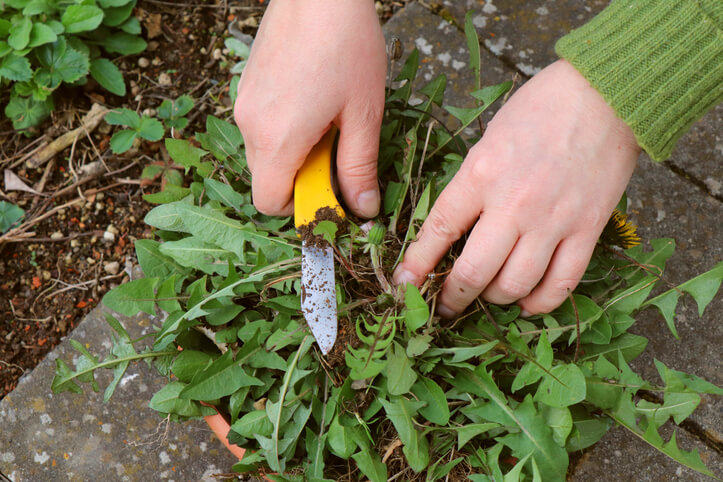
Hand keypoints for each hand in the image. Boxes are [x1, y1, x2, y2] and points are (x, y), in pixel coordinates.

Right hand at [234, 0, 386, 217]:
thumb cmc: (347, 45)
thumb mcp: (363, 114)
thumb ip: (359, 167)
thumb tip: (362, 208)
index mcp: (277, 139)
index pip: (269, 203)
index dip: (301, 207)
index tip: (331, 193)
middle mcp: (250, 124)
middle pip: (267, 179)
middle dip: (302, 179)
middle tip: (337, 152)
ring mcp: (244, 103)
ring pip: (264, 153)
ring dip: (294, 153)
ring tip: (327, 121)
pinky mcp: (247, 86)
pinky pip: (261, 126)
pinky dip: (285, 131)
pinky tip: (313, 102)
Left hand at [393, 60, 639, 316]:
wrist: (605, 94)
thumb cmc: (540, 109)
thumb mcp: (488, 140)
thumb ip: (471, 185)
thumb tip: (454, 230)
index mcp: (481, 174)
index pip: (438, 231)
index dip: (417, 265)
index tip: (405, 284)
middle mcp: (513, 204)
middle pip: (473, 272)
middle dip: (452, 296)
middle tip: (445, 305)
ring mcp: (553, 221)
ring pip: (514, 285)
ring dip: (494, 299)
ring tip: (488, 295)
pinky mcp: (588, 230)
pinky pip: (561, 284)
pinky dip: (540, 302)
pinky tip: (527, 303)